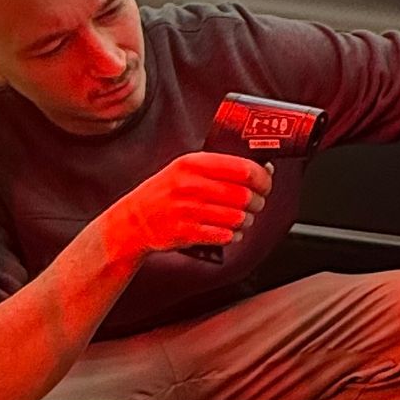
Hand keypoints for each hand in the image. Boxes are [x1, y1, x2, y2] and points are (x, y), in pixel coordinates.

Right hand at [105, 153, 271, 260]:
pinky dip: (233, 236)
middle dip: (257, 202)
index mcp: (192, 163)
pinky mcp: (186, 232)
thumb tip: (263, 169)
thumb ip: (220, 167)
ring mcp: (187, 210)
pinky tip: (229, 232)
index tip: (265, 182)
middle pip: (244, 195)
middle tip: (256, 203)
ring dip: (246, 221)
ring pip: (238, 217)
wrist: (134, 221)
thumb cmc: (165, 193)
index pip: (242, 168)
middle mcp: (189, 185)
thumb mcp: (185, 169)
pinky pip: (225, 236)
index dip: (262, 177)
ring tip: (241, 219)